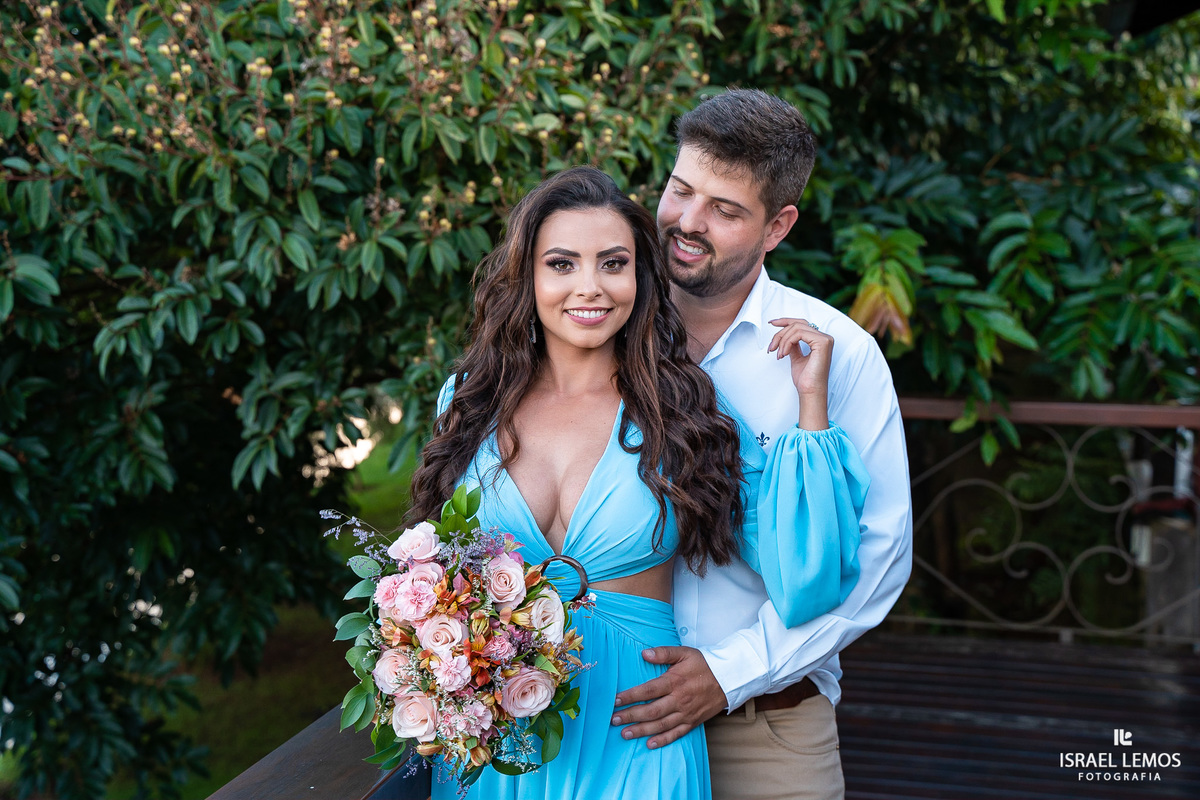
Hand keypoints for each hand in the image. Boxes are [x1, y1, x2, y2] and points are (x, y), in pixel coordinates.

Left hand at [610, 646, 726, 748]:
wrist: (729, 678)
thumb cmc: (704, 664)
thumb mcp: (684, 653)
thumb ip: (664, 653)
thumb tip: (644, 654)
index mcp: (675, 681)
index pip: (648, 691)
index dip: (631, 696)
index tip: (615, 700)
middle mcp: (679, 700)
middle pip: (651, 711)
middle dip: (631, 716)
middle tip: (613, 720)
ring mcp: (686, 713)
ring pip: (661, 725)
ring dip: (642, 730)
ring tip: (625, 734)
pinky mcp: (693, 722)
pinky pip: (676, 733)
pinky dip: (663, 740)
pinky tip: (649, 744)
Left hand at [767, 318, 833, 429]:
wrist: (810, 392)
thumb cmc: (805, 379)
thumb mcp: (796, 357)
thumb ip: (793, 344)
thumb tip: (785, 335)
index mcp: (820, 340)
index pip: (801, 324)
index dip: (785, 321)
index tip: (772, 323)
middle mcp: (824, 338)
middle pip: (797, 324)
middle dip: (780, 333)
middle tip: (771, 347)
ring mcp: (825, 339)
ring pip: (796, 328)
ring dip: (782, 340)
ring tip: (778, 354)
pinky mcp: (822, 342)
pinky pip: (799, 334)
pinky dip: (787, 342)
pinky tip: (784, 354)